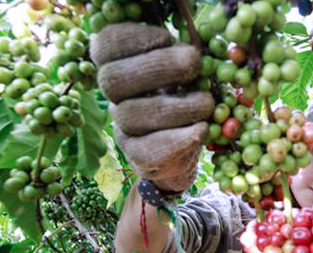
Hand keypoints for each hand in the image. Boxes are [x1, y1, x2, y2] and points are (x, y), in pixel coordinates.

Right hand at [90, 23, 213, 190]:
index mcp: (120, 65)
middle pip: (113, 80)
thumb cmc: (186, 92)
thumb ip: (180, 50)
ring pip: (131, 115)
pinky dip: (179, 139)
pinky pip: (149, 150)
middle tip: (193, 61)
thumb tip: (193, 42)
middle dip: (157, 66)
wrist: (185, 147)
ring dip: (177, 106)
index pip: (105, 45)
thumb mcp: (184, 65)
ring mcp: (122, 127)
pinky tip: (201, 129)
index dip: (131, 38)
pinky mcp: (137, 155)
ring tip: (207, 103)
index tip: (167, 37)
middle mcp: (114, 96)